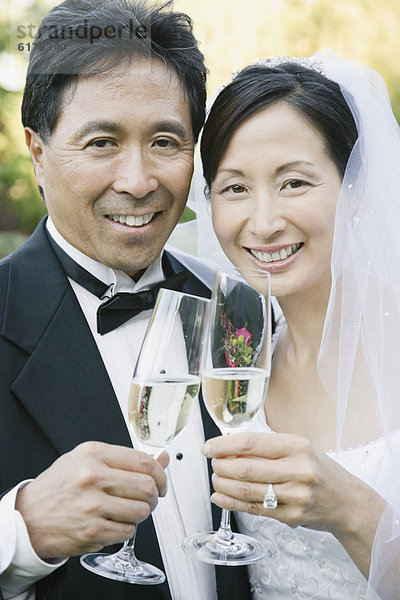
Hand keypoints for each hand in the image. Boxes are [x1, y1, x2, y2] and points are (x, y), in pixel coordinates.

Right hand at [15, 441, 168, 559]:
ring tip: (130, 510)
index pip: (143, 461)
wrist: (29, 517)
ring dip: (142, 513)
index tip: (161, 480)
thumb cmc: (60, 486)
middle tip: (150, 498)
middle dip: (155, 495)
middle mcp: (93, 477)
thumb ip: (125, 459)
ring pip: (141, 511)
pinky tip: (115, 521)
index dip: (160, 473)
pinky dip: (127, 528)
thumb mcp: (88, 459)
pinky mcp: (92, 531)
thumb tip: (162, 459)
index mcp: (93, 454)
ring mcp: (93, 506)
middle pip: (147, 487)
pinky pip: (128, 531)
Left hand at [203, 432, 380, 535]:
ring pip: (247, 490)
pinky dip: (232, 503)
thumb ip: (267, 448)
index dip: (224, 445)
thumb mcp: (298, 448)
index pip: (251, 443)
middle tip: (213, 464)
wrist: (347, 500)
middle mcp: (297, 470)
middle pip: (246, 468)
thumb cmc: (318, 469)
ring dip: (224, 485)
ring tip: (216, 479)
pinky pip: (254, 509)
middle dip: (221, 466)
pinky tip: (220, 497)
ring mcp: (294, 496)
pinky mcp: (291, 517)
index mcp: (297, 446)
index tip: (209, 447)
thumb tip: (228, 448)